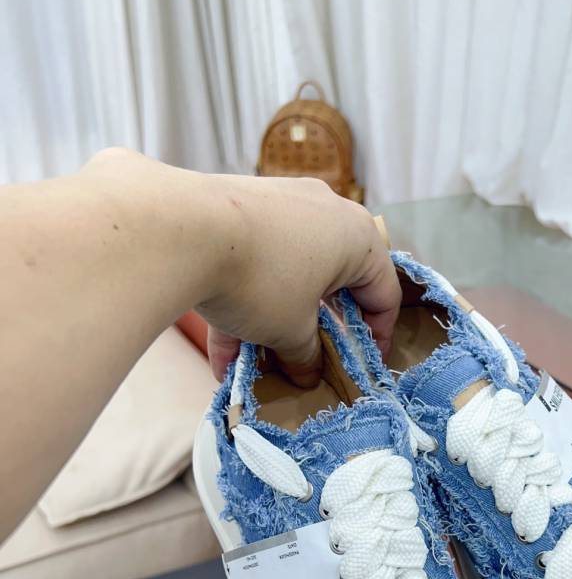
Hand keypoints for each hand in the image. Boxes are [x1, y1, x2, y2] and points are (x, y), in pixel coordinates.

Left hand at [82, 150, 399, 386]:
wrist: (180, 228)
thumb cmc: (260, 279)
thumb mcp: (291, 331)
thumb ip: (307, 355)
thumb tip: (308, 373)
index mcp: (358, 237)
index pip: (384, 293)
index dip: (378, 337)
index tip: (361, 366)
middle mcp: (325, 212)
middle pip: (332, 283)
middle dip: (315, 331)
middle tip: (307, 364)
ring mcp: (279, 205)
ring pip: (286, 275)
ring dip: (272, 324)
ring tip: (254, 367)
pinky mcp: (236, 207)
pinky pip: (251, 262)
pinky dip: (241, 304)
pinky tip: (220, 355)